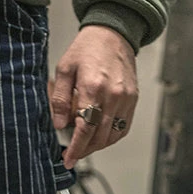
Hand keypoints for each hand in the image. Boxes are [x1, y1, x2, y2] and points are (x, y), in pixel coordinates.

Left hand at [50, 26, 138, 168]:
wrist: (113, 33)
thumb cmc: (87, 49)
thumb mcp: (64, 69)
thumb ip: (60, 99)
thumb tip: (59, 125)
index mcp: (93, 88)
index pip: (84, 128)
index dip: (75, 148)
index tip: (68, 160)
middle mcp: (113, 95)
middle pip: (99, 136)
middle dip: (84, 150)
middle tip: (72, 154)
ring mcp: (126, 98)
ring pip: (112, 136)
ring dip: (97, 146)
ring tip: (83, 146)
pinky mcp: (133, 99)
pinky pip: (123, 127)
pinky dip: (111, 137)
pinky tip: (99, 136)